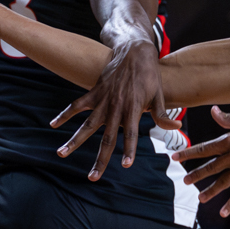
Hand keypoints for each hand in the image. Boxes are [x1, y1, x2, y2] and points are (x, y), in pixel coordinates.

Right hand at [52, 40, 164, 179]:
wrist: (134, 51)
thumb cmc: (149, 75)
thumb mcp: (159, 94)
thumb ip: (162, 114)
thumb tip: (176, 127)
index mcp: (133, 109)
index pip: (131, 134)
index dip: (129, 150)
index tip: (126, 165)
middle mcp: (116, 108)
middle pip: (107, 138)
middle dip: (100, 159)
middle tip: (92, 177)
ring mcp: (103, 100)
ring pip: (87, 125)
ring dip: (74, 141)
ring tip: (62, 154)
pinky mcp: (94, 92)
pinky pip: (77, 106)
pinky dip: (64, 114)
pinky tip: (54, 124)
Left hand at [171, 108, 229, 215]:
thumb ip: (228, 118)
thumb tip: (213, 110)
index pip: (205, 147)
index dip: (189, 153)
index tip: (175, 157)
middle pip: (211, 166)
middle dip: (196, 174)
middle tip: (184, 181)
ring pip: (223, 181)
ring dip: (210, 191)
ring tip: (200, 198)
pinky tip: (223, 212)